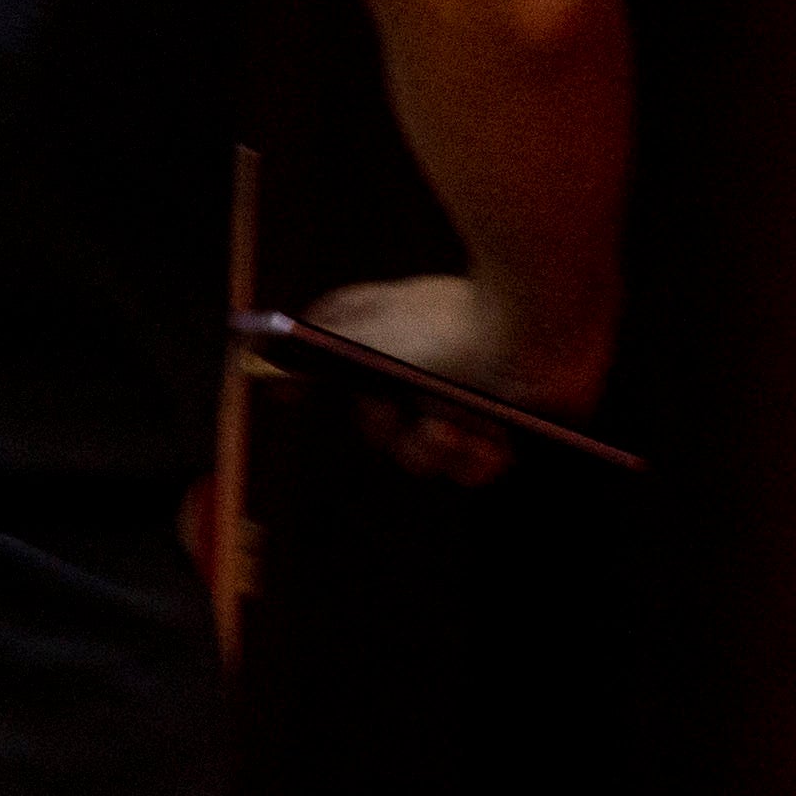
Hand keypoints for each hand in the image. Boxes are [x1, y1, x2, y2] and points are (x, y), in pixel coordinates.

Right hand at [305, 270, 611, 485]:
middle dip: (390, 430)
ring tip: (452, 428)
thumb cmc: (445, 325)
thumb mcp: (362, 333)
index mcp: (398, 338)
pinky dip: (475, 459)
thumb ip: (306, 347)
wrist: (534, 332)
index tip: (320, 400)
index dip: (340, 390)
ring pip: (428, 456)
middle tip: (404, 413)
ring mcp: (471, 404)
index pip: (350, 369)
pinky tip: (485, 438)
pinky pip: (474, 469)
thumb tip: (261, 362)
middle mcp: (431, 371)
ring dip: (434, 449)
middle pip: (385, 428)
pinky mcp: (510, 432)